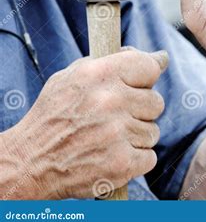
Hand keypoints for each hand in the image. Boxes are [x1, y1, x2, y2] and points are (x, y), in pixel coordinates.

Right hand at [2, 49, 166, 198]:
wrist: (30, 162)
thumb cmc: (54, 115)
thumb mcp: (73, 77)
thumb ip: (114, 62)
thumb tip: (159, 58)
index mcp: (98, 74)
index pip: (149, 67)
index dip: (147, 77)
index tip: (142, 84)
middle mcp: (110, 101)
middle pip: (156, 102)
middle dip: (140, 111)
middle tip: (116, 117)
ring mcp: (117, 133)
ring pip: (153, 131)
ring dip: (136, 137)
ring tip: (109, 138)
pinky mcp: (122, 163)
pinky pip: (150, 157)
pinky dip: (135, 159)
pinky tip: (113, 155)